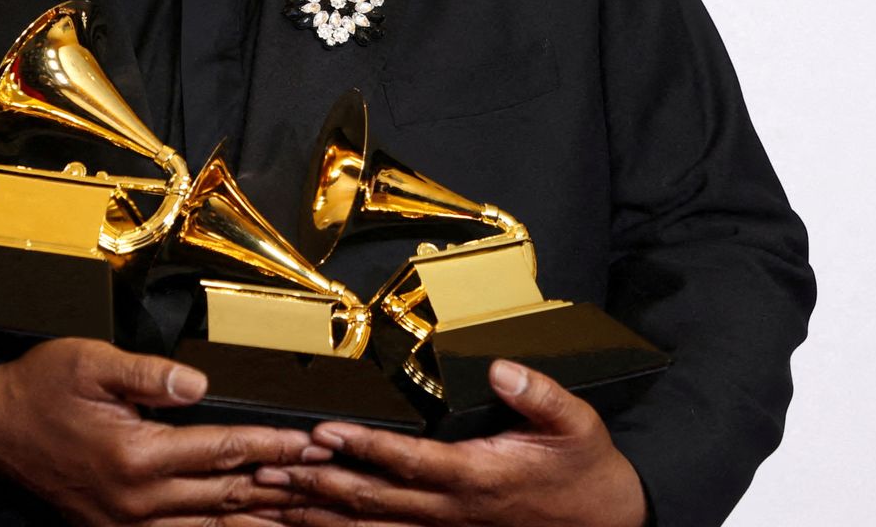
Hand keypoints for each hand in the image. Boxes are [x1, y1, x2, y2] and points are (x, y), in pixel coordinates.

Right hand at [0, 338, 332, 525]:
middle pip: (226, 497)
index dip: (272, 447)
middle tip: (324, 480)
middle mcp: (136, 500)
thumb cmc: (39, 392)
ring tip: (301, 514)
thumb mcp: (90, 363)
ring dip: (258, 520)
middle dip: (280, 485)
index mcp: (136, 455)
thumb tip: (199, 384)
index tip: (310, 444)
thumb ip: (149, 374)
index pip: (222, 452)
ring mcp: (126, 523)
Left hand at [253, 360, 646, 526]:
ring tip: (271, 499)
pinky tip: (307, 524)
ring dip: (317, 514)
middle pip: (371, 500)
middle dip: (317, 485)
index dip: (363, 448)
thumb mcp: (576, 424)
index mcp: (476, 476)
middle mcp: (452, 508)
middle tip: (271, 469)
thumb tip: (501, 365)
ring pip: (368, 526)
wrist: (604, 525)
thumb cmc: (584, 470)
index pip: (408, 461)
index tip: (323, 433)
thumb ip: (537, 392)